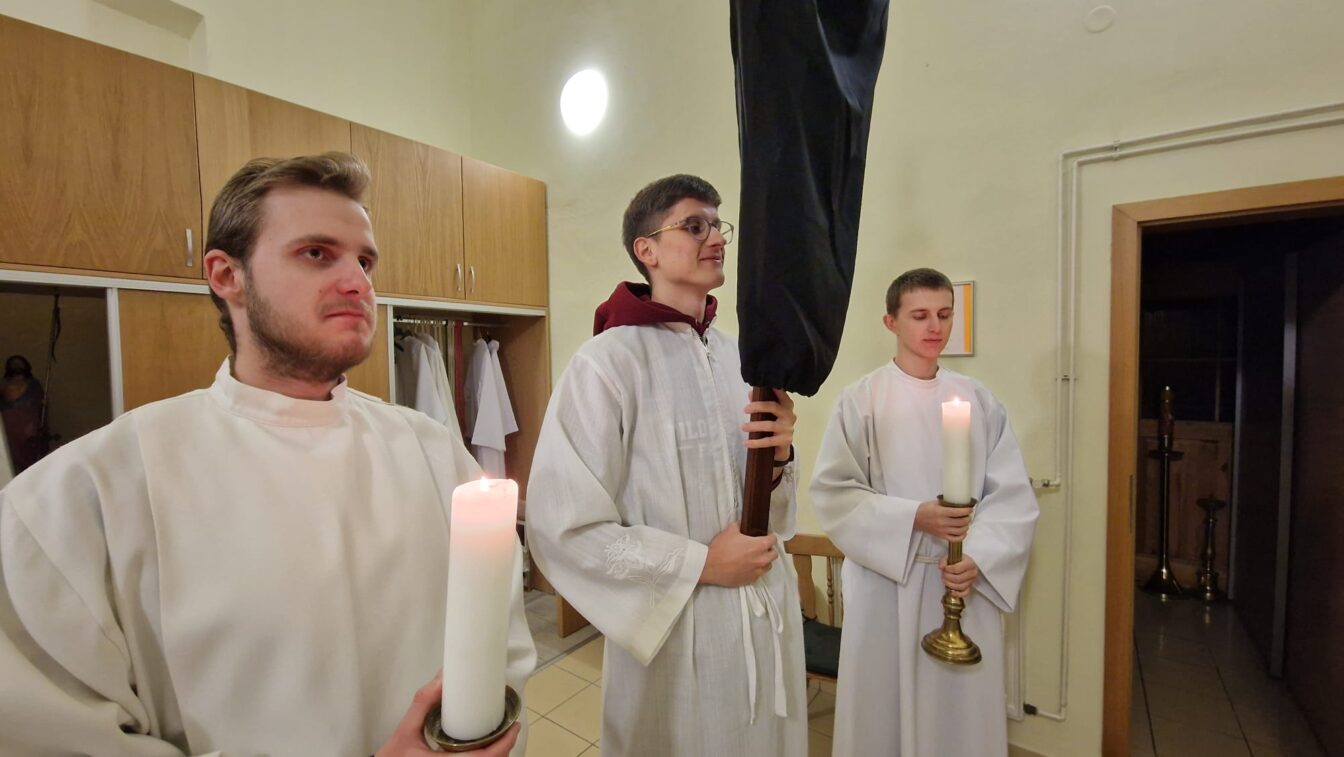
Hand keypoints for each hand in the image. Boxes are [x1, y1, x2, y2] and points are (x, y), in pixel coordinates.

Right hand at [375, 672, 521, 755]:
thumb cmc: (393, 756)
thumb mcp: (405, 729)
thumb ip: (422, 703)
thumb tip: (442, 678)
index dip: (504, 744)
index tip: (514, 728)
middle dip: (505, 747)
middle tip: (510, 729)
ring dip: (497, 754)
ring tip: (502, 736)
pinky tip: (487, 749)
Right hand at [700, 520, 777, 586]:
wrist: (710, 566)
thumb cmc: (721, 548)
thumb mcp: (730, 530)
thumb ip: (740, 525)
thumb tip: (743, 523)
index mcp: (759, 546)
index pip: (773, 540)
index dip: (770, 536)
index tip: (766, 536)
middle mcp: (761, 559)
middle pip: (774, 554)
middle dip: (769, 549)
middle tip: (761, 547)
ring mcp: (757, 571)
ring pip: (768, 565)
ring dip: (765, 560)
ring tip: (755, 557)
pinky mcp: (751, 580)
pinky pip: (759, 574)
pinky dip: (756, 569)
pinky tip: (748, 566)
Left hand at [743, 389, 795, 460]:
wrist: (782, 445)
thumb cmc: (774, 423)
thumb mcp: (768, 412)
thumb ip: (760, 402)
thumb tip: (751, 393)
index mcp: (786, 405)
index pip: (781, 394)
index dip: (775, 389)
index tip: (766, 384)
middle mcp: (789, 415)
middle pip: (774, 407)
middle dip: (758, 406)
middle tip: (745, 409)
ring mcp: (788, 428)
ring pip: (770, 425)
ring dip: (754, 426)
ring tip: (743, 427)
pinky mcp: (785, 440)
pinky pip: (768, 441)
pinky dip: (756, 442)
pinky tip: (746, 443)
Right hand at [914, 499, 970, 541]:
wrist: (914, 519)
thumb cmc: (924, 509)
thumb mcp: (935, 503)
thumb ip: (946, 503)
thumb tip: (958, 503)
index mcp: (941, 512)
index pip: (958, 512)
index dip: (967, 510)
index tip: (970, 508)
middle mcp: (942, 522)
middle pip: (961, 522)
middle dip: (968, 518)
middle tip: (968, 515)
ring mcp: (942, 530)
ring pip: (960, 531)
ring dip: (966, 526)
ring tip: (966, 522)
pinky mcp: (941, 536)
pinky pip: (955, 539)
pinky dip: (962, 536)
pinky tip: (963, 532)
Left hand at [939, 554, 979, 597]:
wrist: (965, 563)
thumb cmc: (958, 560)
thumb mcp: (950, 556)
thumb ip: (944, 561)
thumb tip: (941, 567)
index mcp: (969, 563)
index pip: (956, 569)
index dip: (947, 570)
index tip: (944, 568)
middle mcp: (972, 572)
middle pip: (958, 579)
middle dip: (947, 577)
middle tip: (943, 574)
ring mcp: (972, 581)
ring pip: (960, 587)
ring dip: (950, 585)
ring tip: (945, 580)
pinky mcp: (970, 587)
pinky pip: (965, 593)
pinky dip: (957, 594)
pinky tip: (951, 591)